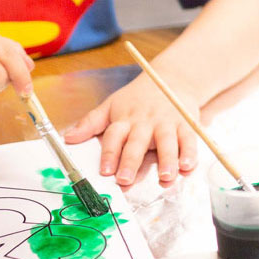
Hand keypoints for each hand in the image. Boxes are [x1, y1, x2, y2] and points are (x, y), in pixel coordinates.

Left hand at [64, 75, 198, 187]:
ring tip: (165, 177)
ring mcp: (167, 123)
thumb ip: (90, 123)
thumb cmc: (136, 98)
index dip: (109, 153)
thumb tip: (67, 138)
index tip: (105, 171)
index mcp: (125, 119)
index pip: (114, 136)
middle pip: (138, 142)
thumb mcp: (111, 105)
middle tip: (125, 180)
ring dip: (167, 160)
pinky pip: (189, 139)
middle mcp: (145, 122)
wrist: (171, 79)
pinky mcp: (186, 124)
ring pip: (167, 142)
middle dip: (131, 161)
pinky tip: (189, 166)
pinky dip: (190, 153)